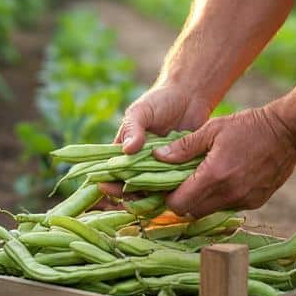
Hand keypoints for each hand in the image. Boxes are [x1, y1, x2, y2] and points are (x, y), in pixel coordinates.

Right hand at [99, 86, 210, 200]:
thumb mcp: (141, 111)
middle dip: (127, 195)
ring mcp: (161, 168)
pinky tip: (171, 194)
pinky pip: (174, 185)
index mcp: (126, 151)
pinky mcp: (179, 170)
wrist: (190, 96)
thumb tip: (127, 150)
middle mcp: (142, 163)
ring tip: (149, 198)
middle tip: (128, 198)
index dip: (107, 181)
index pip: (112, 171)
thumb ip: (133, 129)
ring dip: (149, 197)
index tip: (105, 186)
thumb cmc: (160, 101)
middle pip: (130, 186)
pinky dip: (172, 191)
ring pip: (152, 190)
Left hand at [155, 105, 295, 216]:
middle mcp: (229, 194)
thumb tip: (158, 156)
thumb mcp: (212, 129)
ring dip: (203, 201)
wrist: (289, 132)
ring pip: (212, 211)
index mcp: (214, 176)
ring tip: (204, 179)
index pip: (179, 204)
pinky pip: (230, 207)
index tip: (167, 187)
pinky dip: (222, 198)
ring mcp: (245, 201)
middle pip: (193, 213)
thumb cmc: (248, 126)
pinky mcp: (257, 202)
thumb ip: (184, 146)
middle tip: (183, 184)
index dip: (169, 198)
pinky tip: (226, 179)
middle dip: (184, 201)